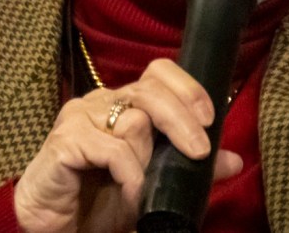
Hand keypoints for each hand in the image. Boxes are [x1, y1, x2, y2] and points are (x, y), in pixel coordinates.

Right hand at [13, 58, 242, 232]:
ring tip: (146, 189)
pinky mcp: (64, 140)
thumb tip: (234, 161)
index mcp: (124, 102)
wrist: (54, 228)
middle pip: (151, 91)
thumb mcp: (154, 184)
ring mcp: (80, 116)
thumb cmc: (99, 201)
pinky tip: (131, 195)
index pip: (159, 72)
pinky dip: (129, 175)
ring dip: (149, 161)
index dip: (187, 88)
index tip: (209, 119)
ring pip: (134, 121)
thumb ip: (189, 169)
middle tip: (200, 152)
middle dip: (182, 120)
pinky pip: (112, 149)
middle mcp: (102, 101)